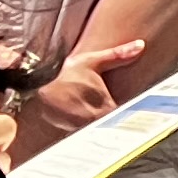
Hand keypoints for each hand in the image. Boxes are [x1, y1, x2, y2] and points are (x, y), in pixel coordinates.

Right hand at [7, 35, 148, 151]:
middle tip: (130, 111)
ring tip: (109, 114)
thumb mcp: (91, 60)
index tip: (143, 108)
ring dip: (107, 124)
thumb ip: (118, 55)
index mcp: (104, 106)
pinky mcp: (71, 132)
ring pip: (102, 129)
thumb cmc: (63, 73)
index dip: (134, 112)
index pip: (127, 116)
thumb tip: (140, 45)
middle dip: (121, 117)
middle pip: (116, 125)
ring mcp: (82, 128)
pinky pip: (88, 133)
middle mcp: (94, 121)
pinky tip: (94, 120)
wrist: (34, 86)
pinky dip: (93, 128)